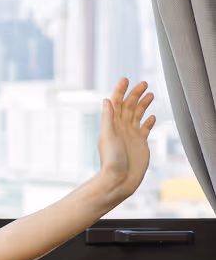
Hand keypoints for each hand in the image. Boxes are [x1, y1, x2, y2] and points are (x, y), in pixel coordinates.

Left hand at [97, 77, 155, 198]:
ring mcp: (131, 135)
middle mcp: (121, 128)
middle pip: (129, 107)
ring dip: (143, 104)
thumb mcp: (108, 136)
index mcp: (112, 125)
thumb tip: (106, 100)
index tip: (125, 79)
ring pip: (137, 115)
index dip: (120, 91)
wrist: (119, 179)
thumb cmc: (111, 160)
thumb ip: (108, 118)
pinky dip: (148, 121)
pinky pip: (144, 129)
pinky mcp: (140, 143)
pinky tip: (153, 116)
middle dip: (135, 94)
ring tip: (150, 94)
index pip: (116, 104)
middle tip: (143, 83)